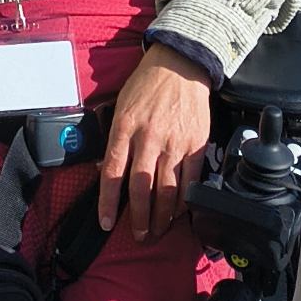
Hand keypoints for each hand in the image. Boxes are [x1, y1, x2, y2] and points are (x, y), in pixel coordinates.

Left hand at [98, 45, 211, 241]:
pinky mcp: (196, 145)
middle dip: (138, 218)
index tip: (105, 222)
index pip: (112, 172)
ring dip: (161, 218)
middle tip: (138, 236)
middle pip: (141, 188)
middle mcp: (149, 137)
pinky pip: (189, 182)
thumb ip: (114, 137)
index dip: (108, 201)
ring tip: (156, 231)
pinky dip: (183, 203)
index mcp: (125, 126)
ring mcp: (174, 142)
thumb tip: (104, 170)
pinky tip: (177, 213)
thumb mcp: (121, 105)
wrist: (179, 65)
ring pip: (167, 191)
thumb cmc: (146, 85)